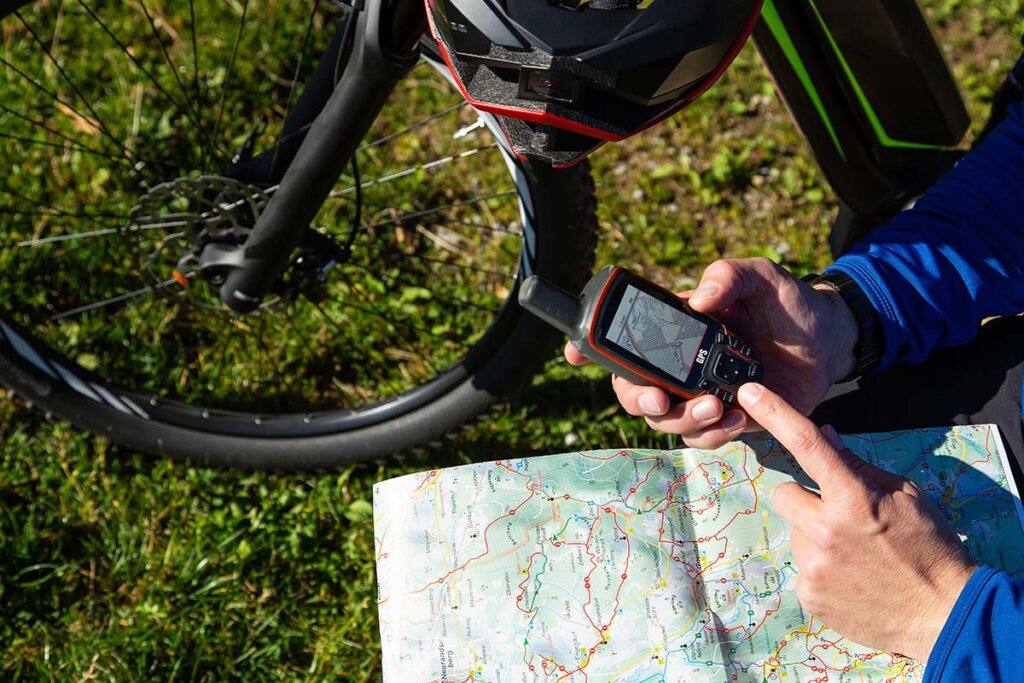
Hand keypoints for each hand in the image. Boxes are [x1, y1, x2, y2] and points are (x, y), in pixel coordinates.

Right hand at [565, 258, 858, 447]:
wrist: (830, 342)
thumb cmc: (790, 303)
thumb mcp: (762, 278)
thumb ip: (729, 275)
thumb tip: (698, 299)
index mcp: (676, 329)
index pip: (622, 340)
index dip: (588, 349)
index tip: (573, 354)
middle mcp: (679, 364)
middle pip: (633, 392)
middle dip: (639, 400)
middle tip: (662, 400)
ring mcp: (700, 394)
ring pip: (665, 422)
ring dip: (684, 421)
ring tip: (717, 408)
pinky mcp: (727, 418)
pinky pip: (702, 438)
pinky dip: (714, 434)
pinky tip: (737, 418)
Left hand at [738, 382, 977, 660]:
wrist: (945, 614)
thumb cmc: (929, 546)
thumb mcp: (905, 495)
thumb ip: (857, 465)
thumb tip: (824, 434)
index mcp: (853, 499)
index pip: (807, 445)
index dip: (775, 413)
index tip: (749, 392)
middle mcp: (826, 531)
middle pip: (785, 494)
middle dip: (806, 500)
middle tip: (841, 517)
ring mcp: (814, 566)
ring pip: (794, 532)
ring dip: (815, 536)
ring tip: (854, 553)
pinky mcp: (808, 594)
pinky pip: (800, 565)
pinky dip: (820, 567)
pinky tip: (851, 577)